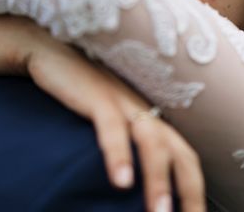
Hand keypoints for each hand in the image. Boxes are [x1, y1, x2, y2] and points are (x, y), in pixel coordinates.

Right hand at [23, 37, 205, 211]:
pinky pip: (111, 127)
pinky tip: (120, 182)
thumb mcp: (104, 122)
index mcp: (148, 118)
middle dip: (188, 191)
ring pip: (152, 141)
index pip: (185, 157)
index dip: (194, 190)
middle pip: (179, 151)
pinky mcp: (96, 95)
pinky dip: (118, 155)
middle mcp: (142, 109)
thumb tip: (125, 188)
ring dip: (159, 180)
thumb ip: (122, 147)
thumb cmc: (76, 93)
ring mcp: (122, 101)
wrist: (49, 52)